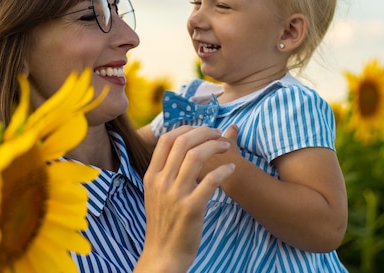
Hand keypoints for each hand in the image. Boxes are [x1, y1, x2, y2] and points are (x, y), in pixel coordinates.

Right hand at [135, 126, 234, 272]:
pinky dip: (223, 170)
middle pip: (182, 142)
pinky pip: (210, 181)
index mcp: (151, 176)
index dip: (186, 129)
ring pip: (196, 156)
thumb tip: (180, 148)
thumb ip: (164, 172)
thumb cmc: (164, 223)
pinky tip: (231, 168)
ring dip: (214, 146)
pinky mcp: (191, 208)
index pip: (166, 140)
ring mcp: (175, 195)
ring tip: (226, 146)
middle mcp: (161, 182)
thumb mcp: (155, 193)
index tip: (201, 130)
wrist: (163, 254)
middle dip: (203, 132)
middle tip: (218, 134)